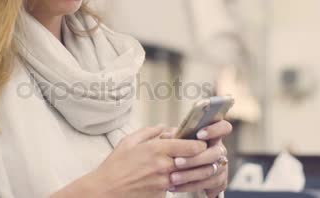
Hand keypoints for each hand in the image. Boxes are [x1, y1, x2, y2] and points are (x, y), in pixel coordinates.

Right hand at [89, 125, 207, 197]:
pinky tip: (182, 178)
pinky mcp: (162, 194)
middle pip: (196, 161)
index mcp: (156, 149)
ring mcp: (164, 182)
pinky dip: (181, 182)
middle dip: (207, 158)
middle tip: (214, 155)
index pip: (190, 146)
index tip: (203, 142)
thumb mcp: (128, 142)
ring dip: (200, 172)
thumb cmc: (115, 166)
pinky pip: (177, 186)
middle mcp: (163, 166)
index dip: (201, 144)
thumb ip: (149, 132)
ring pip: (191, 176)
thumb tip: (164, 127)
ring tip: (206, 168)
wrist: (106, 191)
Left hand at [160, 120, 232, 196]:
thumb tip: (165, 136)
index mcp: (213, 136)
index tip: (199, 135)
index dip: (215, 130)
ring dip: (189, 175)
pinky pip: (207, 185)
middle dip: (194, 159)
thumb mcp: (179, 140)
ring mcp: (222, 166)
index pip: (224, 127)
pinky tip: (175, 187)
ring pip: (210, 171)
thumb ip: (174, 136)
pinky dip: (190, 186)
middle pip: (214, 153)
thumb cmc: (184, 149)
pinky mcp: (220, 181)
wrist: (188, 170)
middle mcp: (220, 150)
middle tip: (176, 162)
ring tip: (172, 178)